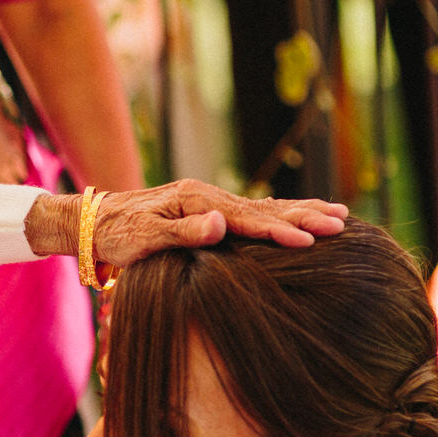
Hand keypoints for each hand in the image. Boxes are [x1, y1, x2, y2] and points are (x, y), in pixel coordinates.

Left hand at [89, 180, 347, 266]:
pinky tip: (298, 217)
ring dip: (301, 212)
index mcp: (196, 201)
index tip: (312, 239)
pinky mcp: (207, 212)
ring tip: (339, 214)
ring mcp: (209, 203)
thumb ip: (182, 232)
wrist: (94, 222)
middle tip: (343, 222)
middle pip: (265, 208)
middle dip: (305, 216)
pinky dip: (280, 215)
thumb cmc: (116, 234)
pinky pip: (253, 214)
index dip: (280, 230)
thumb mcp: (143, 237)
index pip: (247, 219)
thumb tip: (221, 223)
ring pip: (265, 208)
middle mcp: (207, 197)